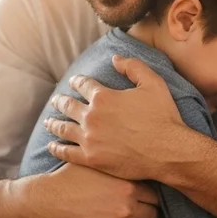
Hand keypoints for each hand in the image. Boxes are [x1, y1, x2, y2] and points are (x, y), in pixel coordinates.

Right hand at [18, 163, 159, 217]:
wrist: (49, 202)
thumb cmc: (73, 179)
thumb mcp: (99, 165)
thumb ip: (121, 167)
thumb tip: (143, 164)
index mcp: (128, 187)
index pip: (155, 196)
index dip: (149, 196)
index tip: (142, 197)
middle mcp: (127, 207)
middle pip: (153, 214)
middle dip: (146, 211)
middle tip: (137, 209)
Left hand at [46, 55, 187, 179]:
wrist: (168, 151)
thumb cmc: (163, 117)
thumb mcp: (153, 84)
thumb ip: (133, 67)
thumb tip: (114, 58)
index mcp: (103, 97)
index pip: (83, 85)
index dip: (77, 82)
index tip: (74, 82)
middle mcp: (91, 116)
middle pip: (68, 106)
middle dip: (60, 101)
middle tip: (55, 100)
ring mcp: (89, 139)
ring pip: (63, 128)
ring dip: (53, 123)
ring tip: (48, 122)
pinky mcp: (91, 159)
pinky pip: (67, 152)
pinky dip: (57, 148)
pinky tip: (52, 146)